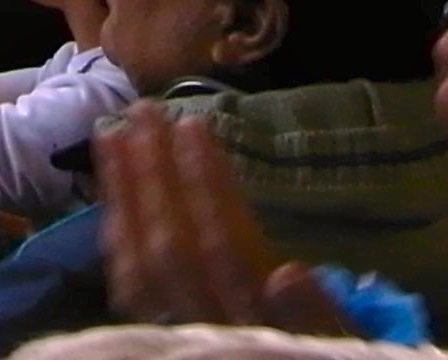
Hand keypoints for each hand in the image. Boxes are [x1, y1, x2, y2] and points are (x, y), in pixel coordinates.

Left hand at [98, 104, 352, 333]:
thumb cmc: (323, 344)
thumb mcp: (336, 334)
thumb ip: (315, 311)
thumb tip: (291, 274)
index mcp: (257, 318)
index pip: (227, 249)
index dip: (206, 185)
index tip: (193, 124)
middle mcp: (209, 324)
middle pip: (174, 251)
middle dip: (156, 176)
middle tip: (146, 110)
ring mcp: (178, 331)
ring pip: (142, 266)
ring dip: (126, 198)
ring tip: (113, 134)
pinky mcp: (157, 334)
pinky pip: (129, 287)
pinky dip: (118, 235)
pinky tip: (112, 194)